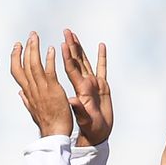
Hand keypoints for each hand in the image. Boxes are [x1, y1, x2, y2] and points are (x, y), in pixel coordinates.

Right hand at [10, 32, 72, 137]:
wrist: (55, 133)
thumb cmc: (48, 123)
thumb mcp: (33, 110)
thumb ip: (27, 99)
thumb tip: (20, 93)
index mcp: (28, 92)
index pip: (17, 71)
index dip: (15, 57)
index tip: (17, 47)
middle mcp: (32, 89)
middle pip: (23, 64)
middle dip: (25, 48)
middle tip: (30, 36)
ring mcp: (42, 88)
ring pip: (33, 65)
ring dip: (34, 49)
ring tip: (36, 37)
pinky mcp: (53, 89)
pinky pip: (49, 71)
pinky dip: (49, 59)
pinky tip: (52, 49)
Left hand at [61, 29, 111, 146]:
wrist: (97, 133)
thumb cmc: (90, 127)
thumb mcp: (84, 117)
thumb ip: (78, 107)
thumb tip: (71, 99)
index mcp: (80, 89)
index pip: (71, 69)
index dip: (67, 56)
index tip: (62, 43)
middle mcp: (85, 84)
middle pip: (77, 61)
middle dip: (72, 46)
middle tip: (66, 31)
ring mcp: (93, 84)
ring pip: (86, 62)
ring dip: (80, 48)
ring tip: (74, 35)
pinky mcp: (103, 86)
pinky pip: (102, 69)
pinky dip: (102, 57)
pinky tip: (101, 46)